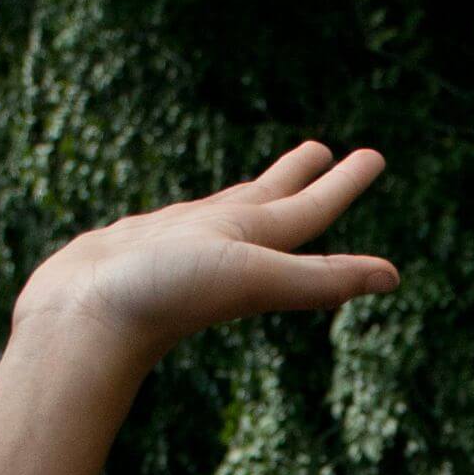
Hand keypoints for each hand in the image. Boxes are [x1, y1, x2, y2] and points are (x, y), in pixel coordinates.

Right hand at [11, 142, 399, 358]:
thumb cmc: (163, 297)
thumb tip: (395, 278)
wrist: (79, 324)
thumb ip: (318, 278)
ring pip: (224, 212)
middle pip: (273, 204)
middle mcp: (220, 247)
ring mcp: (176, 248)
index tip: (373, 156)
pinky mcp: (133, 248)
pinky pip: (175, 222)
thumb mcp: (250, 275)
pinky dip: (193, 215)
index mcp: (251, 248)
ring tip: (267, 181)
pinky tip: (189, 218)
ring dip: (251, 195)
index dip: (342, 184)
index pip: (308, 209)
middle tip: (326, 150)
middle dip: (302, 178)